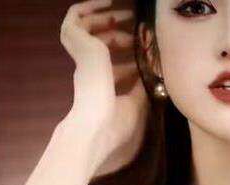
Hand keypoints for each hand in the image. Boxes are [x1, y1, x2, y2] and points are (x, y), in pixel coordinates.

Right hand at [59, 0, 148, 176]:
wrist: (97, 127)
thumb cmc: (114, 127)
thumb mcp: (136, 105)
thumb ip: (142, 88)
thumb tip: (153, 75)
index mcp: (98, 87)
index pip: (111, 67)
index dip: (128, 58)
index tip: (144, 56)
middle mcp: (87, 71)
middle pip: (99, 44)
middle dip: (119, 33)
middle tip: (137, 27)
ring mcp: (81, 56)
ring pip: (86, 27)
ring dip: (106, 17)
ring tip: (127, 13)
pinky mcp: (77, 43)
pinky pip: (76, 17)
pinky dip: (89, 6)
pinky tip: (108, 2)